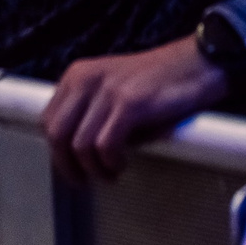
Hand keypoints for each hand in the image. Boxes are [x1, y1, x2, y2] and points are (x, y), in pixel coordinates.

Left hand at [41, 38, 230, 182]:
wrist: (198, 64)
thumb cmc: (159, 82)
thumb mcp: (112, 88)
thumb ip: (89, 110)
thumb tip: (73, 152)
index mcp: (78, 75)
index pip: (47, 120)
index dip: (57, 152)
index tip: (71, 168)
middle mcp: (87, 78)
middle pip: (56, 135)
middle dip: (68, 165)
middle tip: (85, 180)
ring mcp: (107, 90)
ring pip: (80, 145)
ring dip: (94, 169)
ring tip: (111, 172)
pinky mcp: (129, 103)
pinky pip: (105, 146)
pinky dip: (110, 163)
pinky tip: (121, 165)